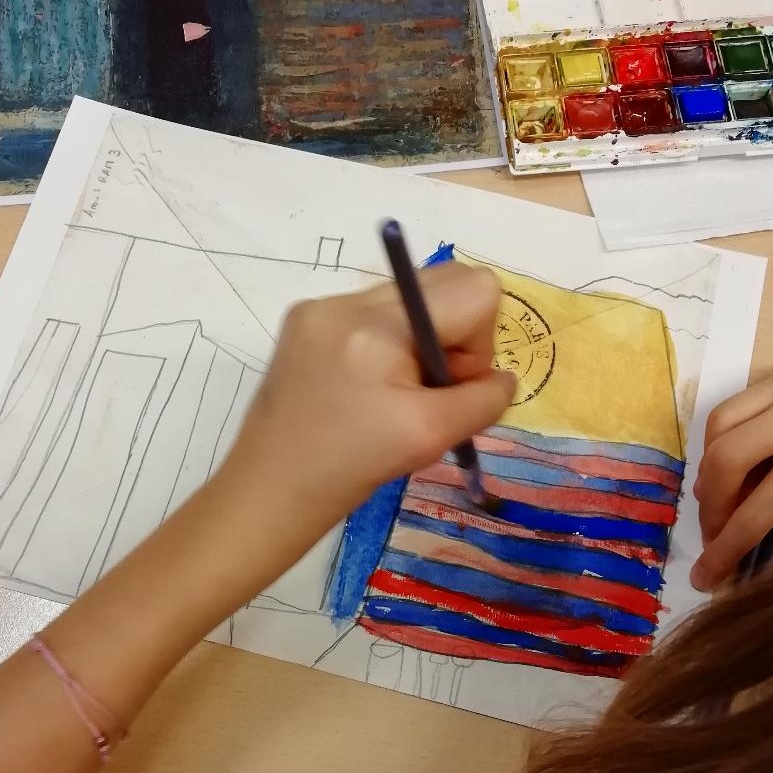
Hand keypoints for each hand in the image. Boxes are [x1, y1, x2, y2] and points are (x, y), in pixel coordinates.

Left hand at [222, 260, 515, 534]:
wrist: (271, 490)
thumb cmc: (352, 468)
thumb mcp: (432, 436)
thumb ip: (483, 398)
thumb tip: (502, 377)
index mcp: (379, 325)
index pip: (474, 289)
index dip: (480, 341)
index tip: (451, 386)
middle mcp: (347, 300)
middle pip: (445, 282)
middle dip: (455, 338)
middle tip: (427, 391)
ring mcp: (320, 306)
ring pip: (410, 299)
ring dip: (420, 343)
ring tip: (392, 395)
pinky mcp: (305, 321)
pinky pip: (373, 314)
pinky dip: (387, 347)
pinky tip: (364, 390)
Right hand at [691, 353, 772, 589]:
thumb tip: (746, 517)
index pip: (761, 507)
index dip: (728, 546)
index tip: (707, 576)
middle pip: (725, 459)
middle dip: (709, 504)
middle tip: (712, 533)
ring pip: (717, 426)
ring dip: (708, 467)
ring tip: (718, 495)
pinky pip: (733, 408)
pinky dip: (723, 439)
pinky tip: (736, 461)